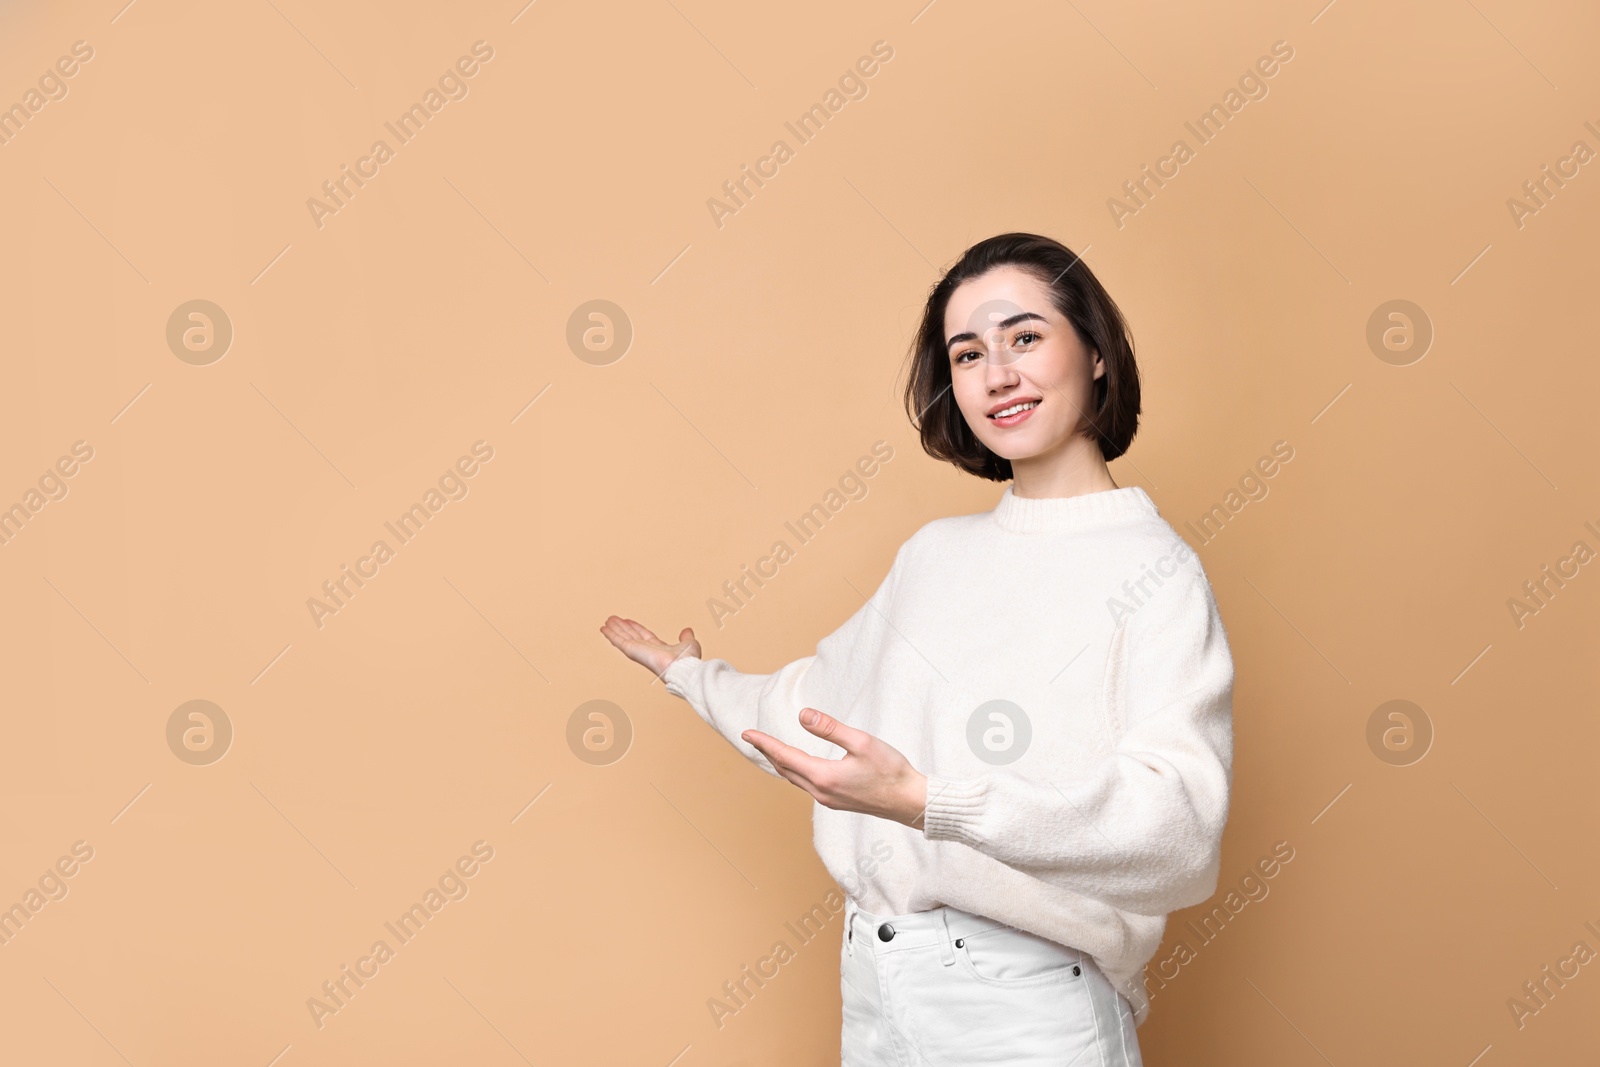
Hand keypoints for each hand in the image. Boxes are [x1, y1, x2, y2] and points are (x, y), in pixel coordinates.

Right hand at [599, 616, 700, 679]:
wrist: (683, 668)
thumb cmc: (688, 660)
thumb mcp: (689, 643)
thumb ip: (686, 637)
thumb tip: (687, 630)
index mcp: (659, 649)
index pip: (644, 636)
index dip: (635, 628)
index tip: (628, 622)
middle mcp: (647, 651)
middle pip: (631, 636)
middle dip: (622, 628)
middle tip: (613, 620)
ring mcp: (639, 651)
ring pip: (623, 638)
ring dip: (614, 629)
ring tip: (607, 622)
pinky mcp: (633, 651)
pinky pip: (619, 642)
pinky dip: (611, 635)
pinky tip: (604, 629)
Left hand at [742, 708, 928, 828]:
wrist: (909, 801)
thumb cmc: (890, 770)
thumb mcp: (862, 742)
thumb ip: (830, 728)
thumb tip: (802, 715)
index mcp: (823, 776)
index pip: (784, 756)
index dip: (764, 743)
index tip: (747, 733)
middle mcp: (821, 791)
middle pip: (785, 769)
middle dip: (768, 752)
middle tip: (752, 737)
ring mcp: (828, 800)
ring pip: (794, 779)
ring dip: (780, 763)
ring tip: (769, 749)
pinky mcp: (836, 802)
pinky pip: (806, 785)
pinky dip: (794, 772)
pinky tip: (797, 766)